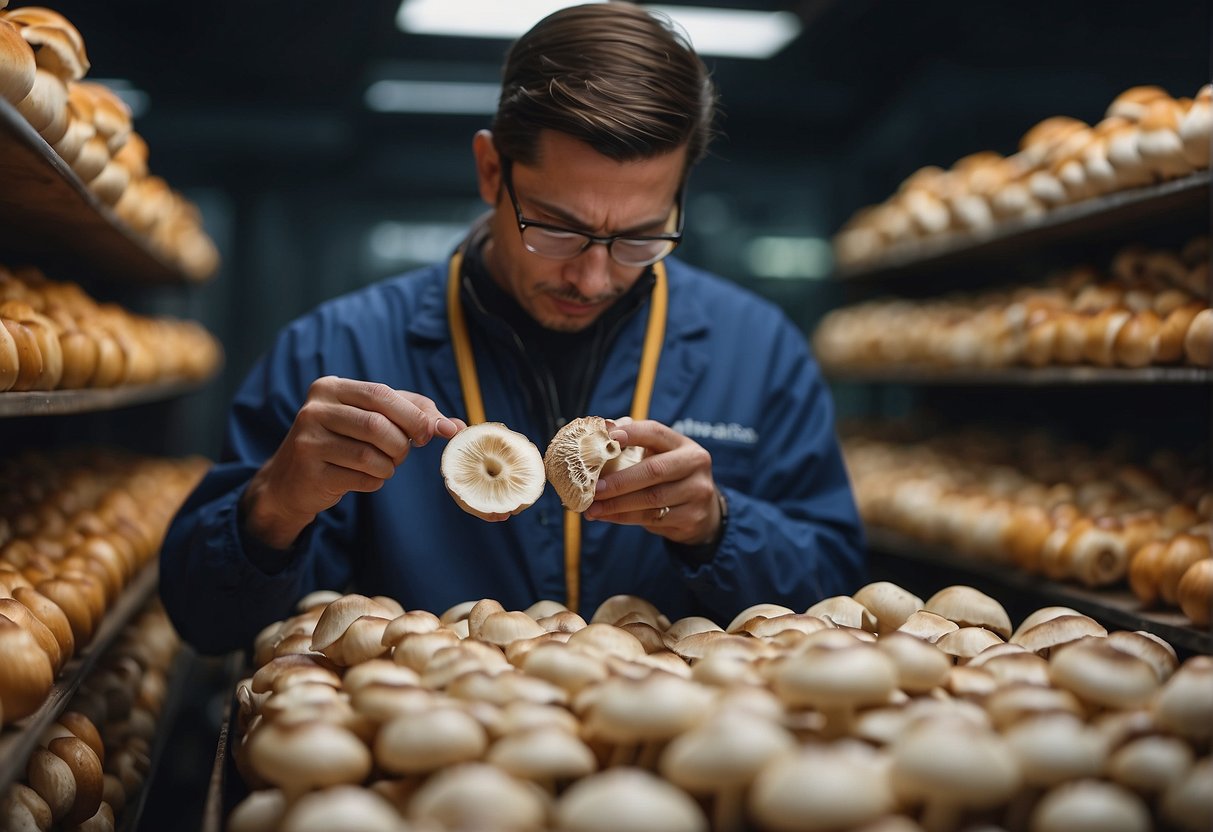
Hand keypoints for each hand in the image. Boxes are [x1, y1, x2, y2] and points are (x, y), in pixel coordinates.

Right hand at [241, 376, 464, 548]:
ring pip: (371, 455)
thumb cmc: (343, 443)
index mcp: (331, 387)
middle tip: (403, 454)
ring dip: (389, 466)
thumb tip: (456, 427)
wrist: (291, 481)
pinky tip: (362, 478)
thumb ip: (414, 414)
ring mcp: (308, 440)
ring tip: (383, 466)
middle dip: (401, 444)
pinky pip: (360, 478)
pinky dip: (373, 482)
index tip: (432, 433)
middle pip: (378, 425)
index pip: (381, 394)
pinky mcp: (309, 471)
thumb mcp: (373, 418)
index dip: (413, 415)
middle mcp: (315, 409)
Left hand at [583, 419, 721, 545]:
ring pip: (651, 499)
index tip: (608, 437)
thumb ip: (636, 445)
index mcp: (684, 444)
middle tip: (593, 488)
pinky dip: (624, 518)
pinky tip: (607, 516)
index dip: (632, 433)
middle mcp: (695, 465)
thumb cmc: (670, 478)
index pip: (656, 432)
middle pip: (654, 470)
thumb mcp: (662, 457)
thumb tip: (600, 432)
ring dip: (616, 505)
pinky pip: (652, 518)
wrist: (703, 512)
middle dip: (619, 481)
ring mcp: (697, 492)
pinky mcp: (692, 518)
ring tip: (592, 508)